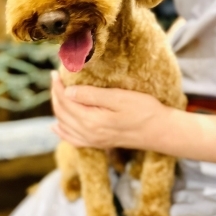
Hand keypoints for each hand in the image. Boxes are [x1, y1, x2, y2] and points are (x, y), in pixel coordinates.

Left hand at [50, 71, 170, 149]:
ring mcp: (93, 141)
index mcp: (91, 121)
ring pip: (64, 125)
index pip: (65, 101)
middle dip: (55, 94)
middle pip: (62, 113)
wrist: (160, 131)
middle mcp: (88, 134)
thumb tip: (68, 91)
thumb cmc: (143, 110)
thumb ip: (92, 96)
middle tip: (55, 78)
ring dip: (57, 108)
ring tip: (57, 92)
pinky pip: (72, 139)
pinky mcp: (98, 144)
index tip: (55, 72)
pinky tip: (57, 126)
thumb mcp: (119, 98)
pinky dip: (62, 131)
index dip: (57, 86)